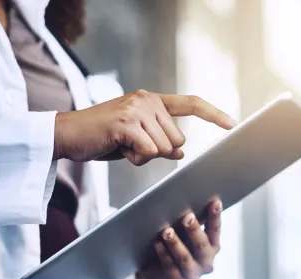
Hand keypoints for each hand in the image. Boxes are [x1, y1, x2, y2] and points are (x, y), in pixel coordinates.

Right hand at [53, 90, 235, 163]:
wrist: (68, 135)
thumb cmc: (103, 137)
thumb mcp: (136, 139)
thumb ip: (159, 141)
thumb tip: (181, 152)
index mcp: (152, 100)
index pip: (190, 103)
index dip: (213, 114)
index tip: (232, 124)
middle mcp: (147, 99)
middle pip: (178, 139)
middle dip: (159, 151)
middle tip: (132, 145)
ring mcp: (136, 109)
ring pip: (164, 148)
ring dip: (144, 156)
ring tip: (122, 145)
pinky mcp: (126, 123)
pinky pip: (148, 152)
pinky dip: (135, 158)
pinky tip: (118, 148)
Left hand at [137, 199, 221, 278]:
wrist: (163, 275)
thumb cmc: (179, 248)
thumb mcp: (188, 235)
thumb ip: (194, 222)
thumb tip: (192, 199)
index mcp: (212, 247)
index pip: (215, 230)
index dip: (215, 216)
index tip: (215, 202)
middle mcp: (206, 262)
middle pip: (202, 245)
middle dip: (194, 231)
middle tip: (187, 217)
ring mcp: (192, 274)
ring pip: (185, 258)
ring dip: (176, 243)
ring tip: (167, 231)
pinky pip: (170, 267)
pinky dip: (163, 254)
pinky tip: (157, 244)